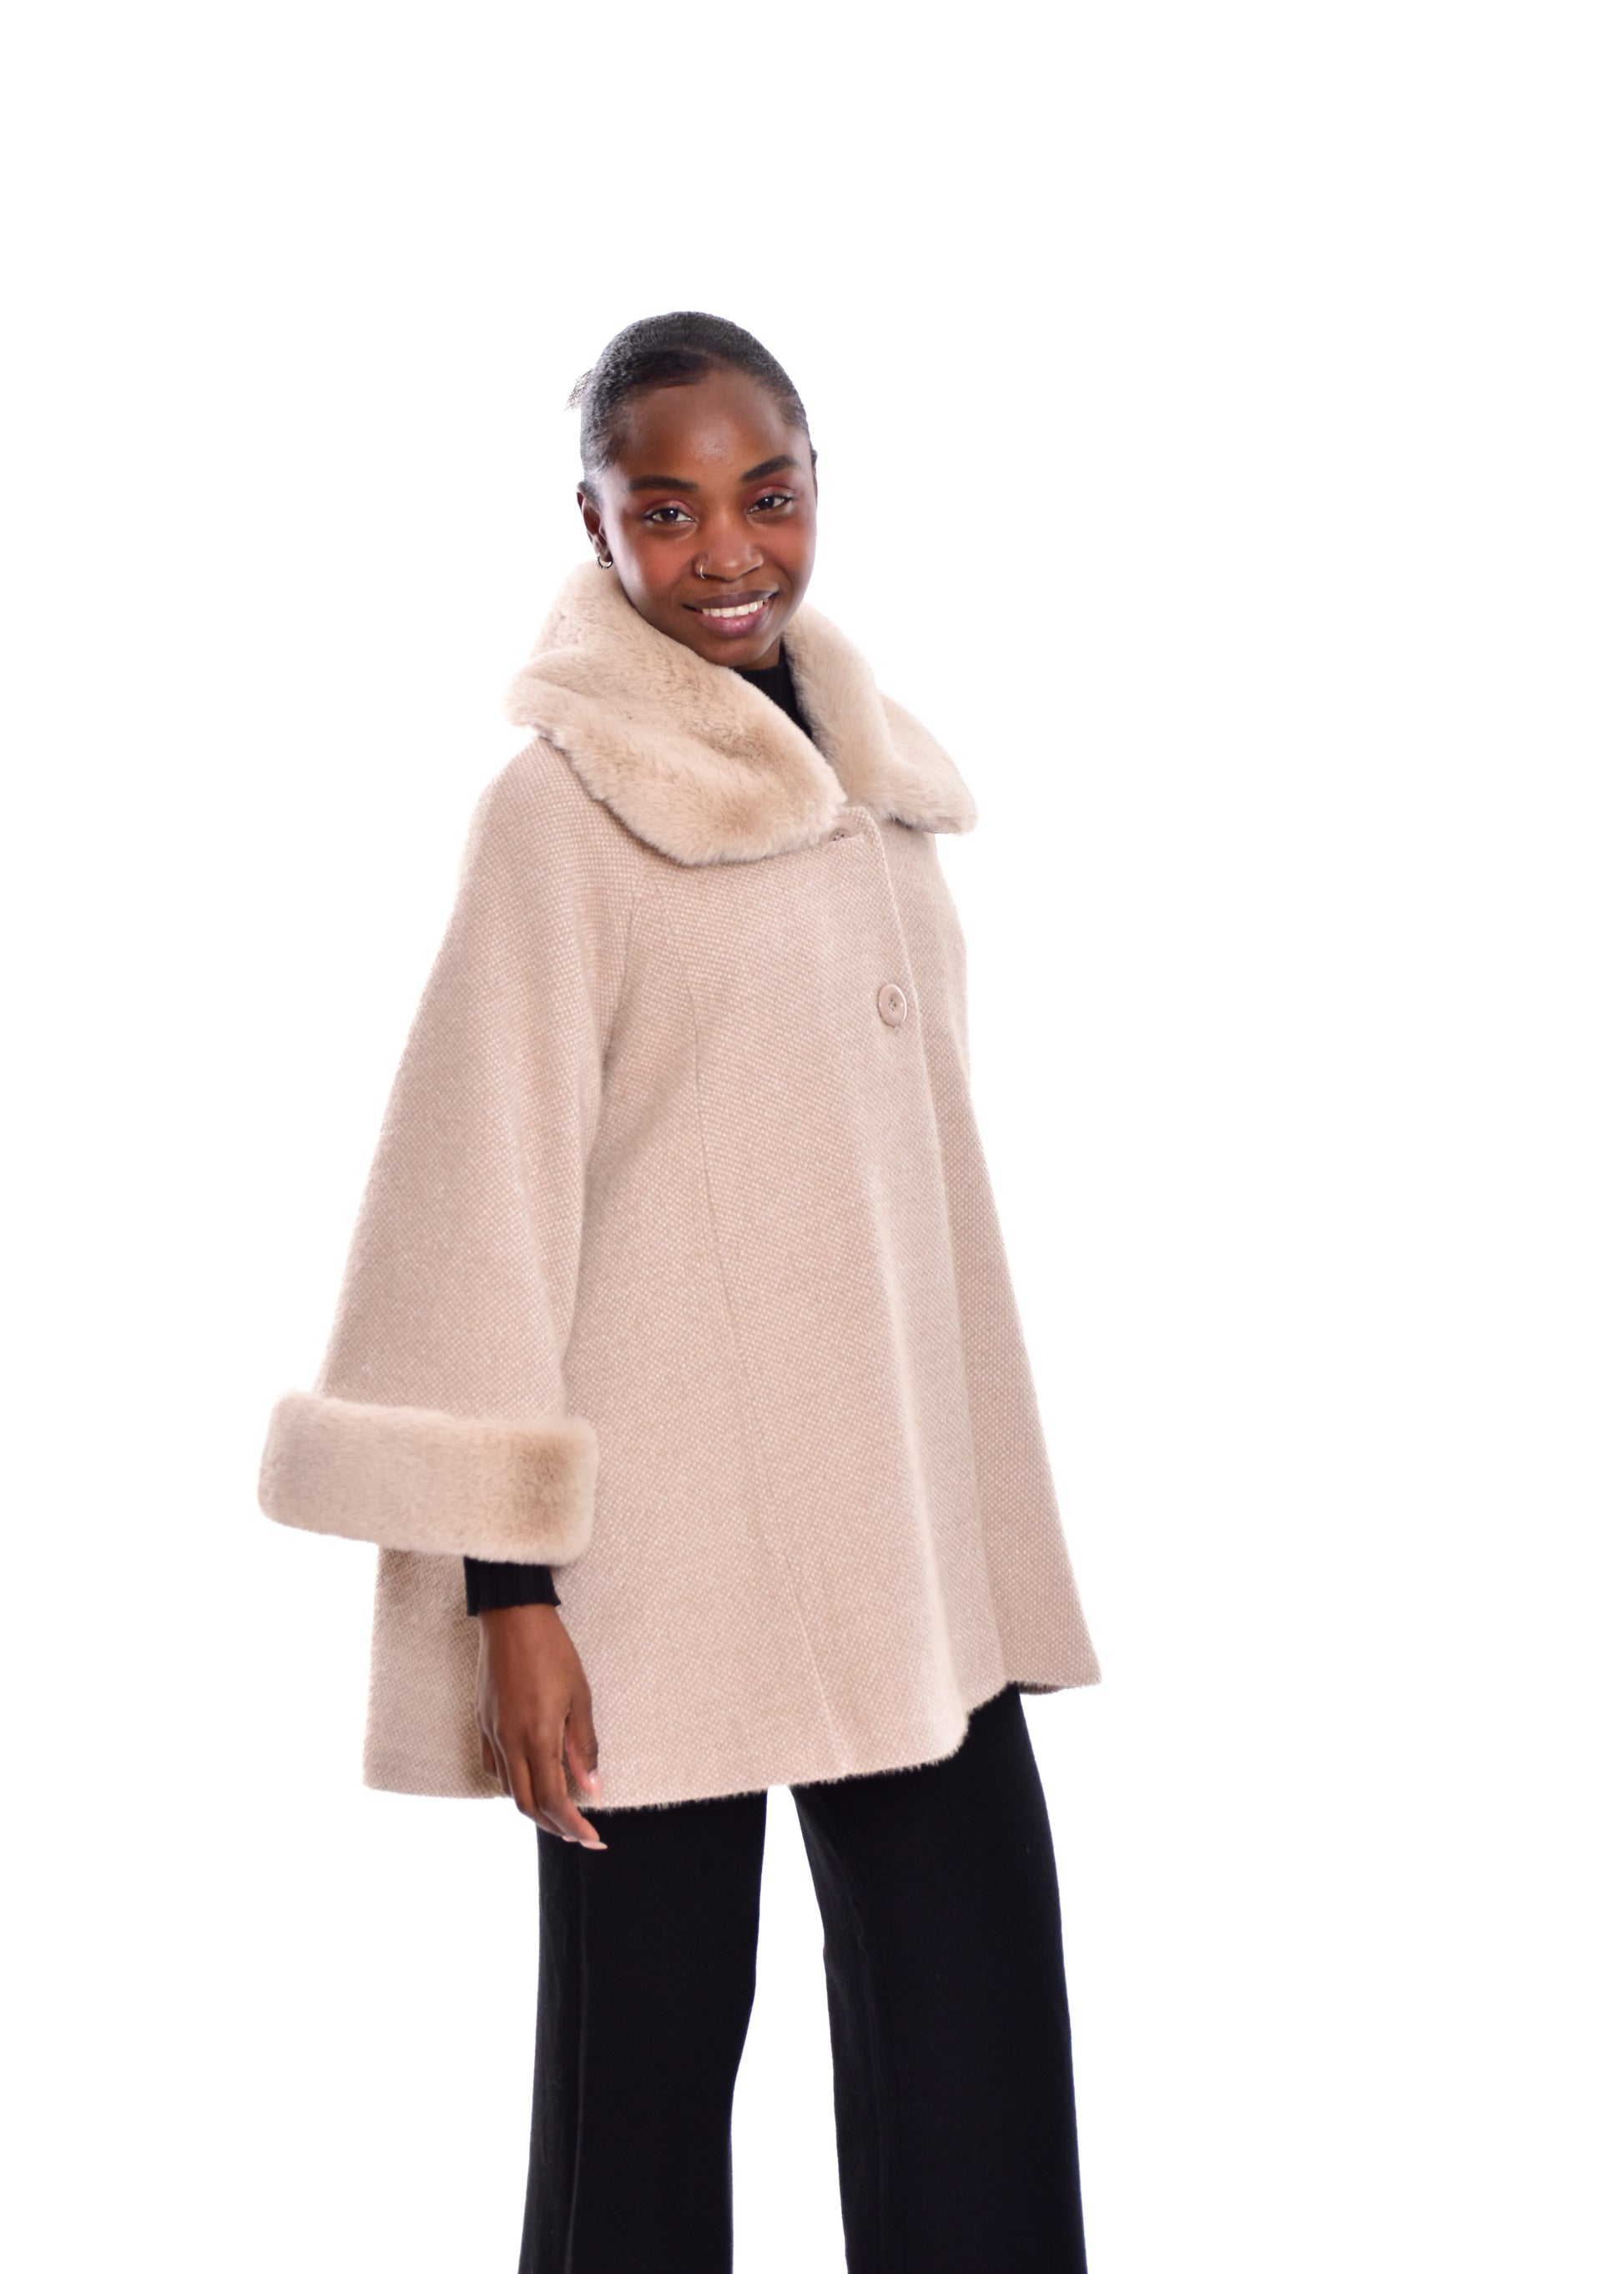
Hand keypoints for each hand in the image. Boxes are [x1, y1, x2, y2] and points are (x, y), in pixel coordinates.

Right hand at [474, 1604, 606, 1848]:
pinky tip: (530, 1779)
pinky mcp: (482, 1723)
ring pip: (509, 1790)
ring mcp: (492, 1733)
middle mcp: (510, 1742)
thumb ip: (584, 1747)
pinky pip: (494, 1768)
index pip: (554, 1800)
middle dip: (554, 1826)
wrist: (513, 1617)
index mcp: (538, 1737)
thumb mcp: (581, 1697)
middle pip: (527, 1805)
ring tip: (559, 1811)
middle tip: (578, 1834)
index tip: (592, 1839)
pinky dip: (513, 1784)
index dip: (574, 1826)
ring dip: (533, 1807)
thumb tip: (593, 1789)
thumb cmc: (553, 1651)